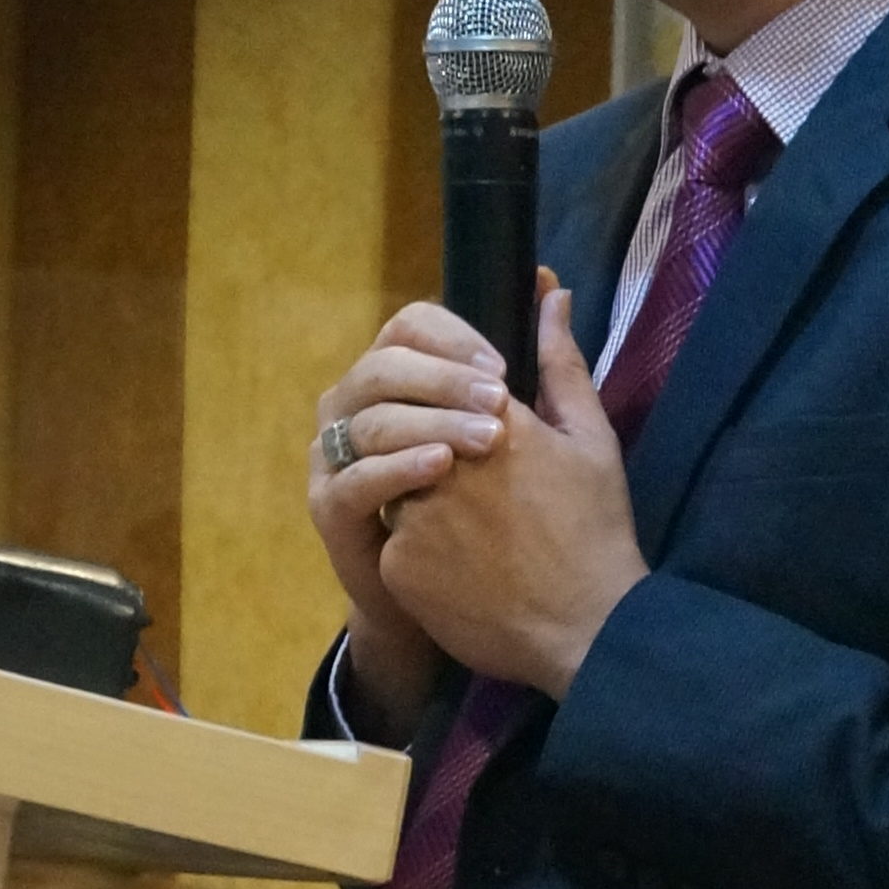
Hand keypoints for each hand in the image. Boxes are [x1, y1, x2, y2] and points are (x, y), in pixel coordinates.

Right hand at [309, 301, 510, 726]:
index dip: (453, 338)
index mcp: (405, 379)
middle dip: (442, 377)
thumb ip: (549, 361)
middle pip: (381, 365)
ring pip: (364, 417)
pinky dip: (394, 468)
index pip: (409, 328)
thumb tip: (555, 285)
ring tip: (484, 439)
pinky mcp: (333, 510)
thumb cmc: (510, 511)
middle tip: (499, 400)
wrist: (481, 603)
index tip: (504, 367)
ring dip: (426, 420)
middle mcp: (363, 408)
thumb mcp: (541, 433)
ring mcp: (340, 458)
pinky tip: (440, 468)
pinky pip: (352, 479)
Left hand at [376, 279, 647, 698]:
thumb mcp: (592, 440)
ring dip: (421, 496)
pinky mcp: (396, 562)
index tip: (478, 421)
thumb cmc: (596, 531)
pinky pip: (392, 540)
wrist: (586, 631)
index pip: (443, 380)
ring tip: (473, 531)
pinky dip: (418, 548)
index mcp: (492, 420)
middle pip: (412, 431)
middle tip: (478, 488)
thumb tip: (548, 292)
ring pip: (397, 485)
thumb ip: (560, 363)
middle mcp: (442, 459)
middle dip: (433, 446)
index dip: (454, 397)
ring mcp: (413, 512)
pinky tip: (461, 568)